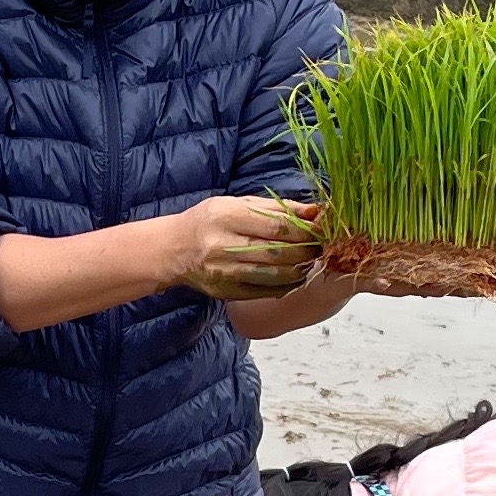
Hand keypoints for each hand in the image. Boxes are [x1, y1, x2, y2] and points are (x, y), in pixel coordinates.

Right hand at [170, 196, 321, 300]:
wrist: (175, 249)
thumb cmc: (209, 221)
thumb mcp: (237, 203)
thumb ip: (277, 208)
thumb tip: (315, 211)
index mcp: (226, 217)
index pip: (277, 226)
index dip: (305, 230)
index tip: (321, 229)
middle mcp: (222, 246)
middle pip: (278, 252)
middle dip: (306, 251)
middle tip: (320, 247)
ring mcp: (224, 273)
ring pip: (275, 276)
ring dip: (300, 270)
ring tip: (309, 261)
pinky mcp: (226, 292)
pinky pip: (265, 291)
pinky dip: (286, 285)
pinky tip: (293, 276)